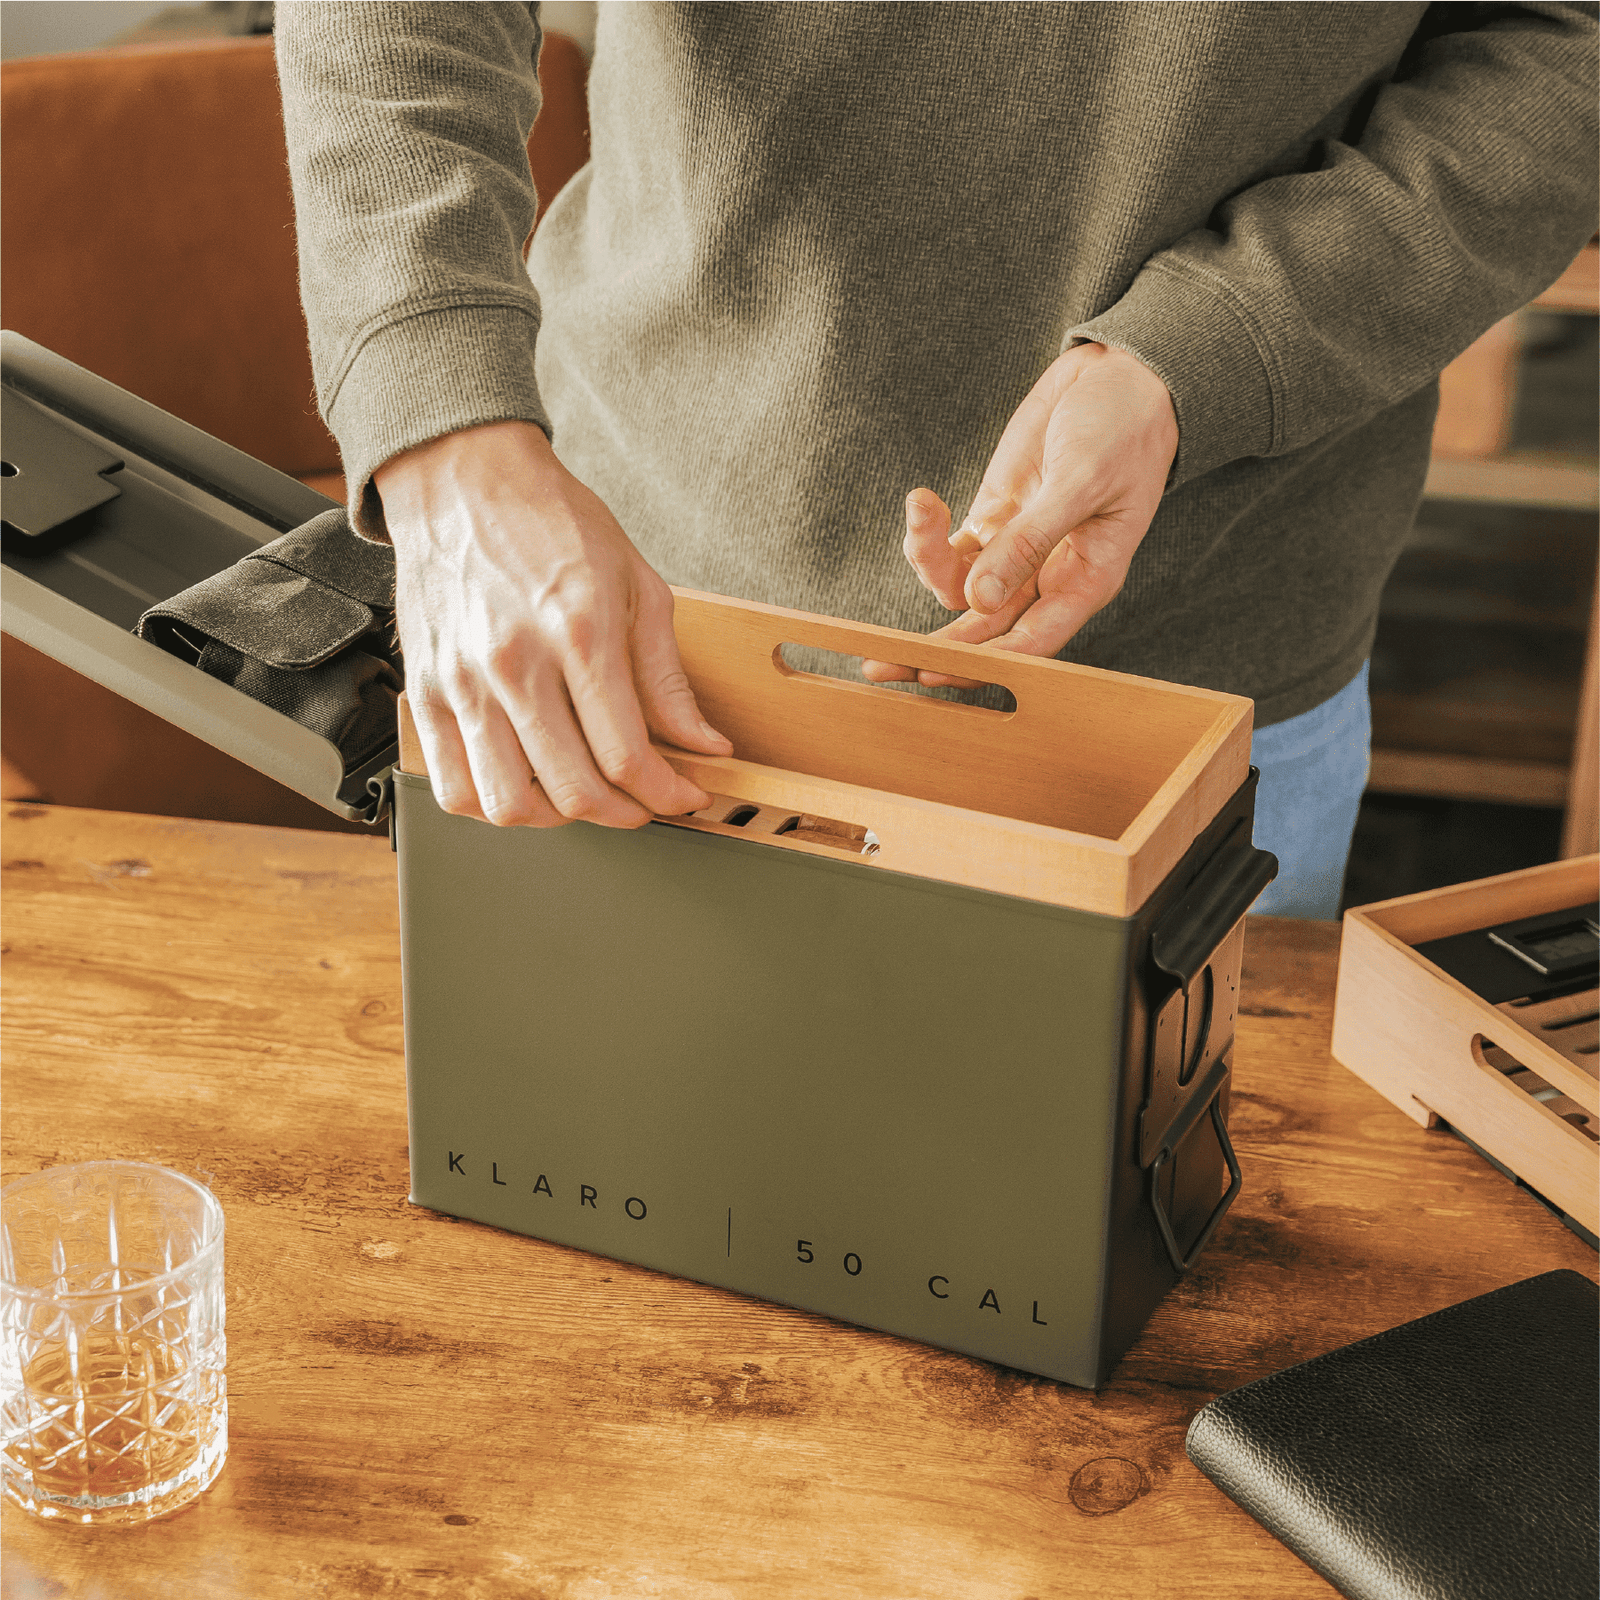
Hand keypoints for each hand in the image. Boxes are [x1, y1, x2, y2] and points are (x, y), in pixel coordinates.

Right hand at [375, 420, 731, 826]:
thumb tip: (703, 744)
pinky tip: (524, 784)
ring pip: (508, 804)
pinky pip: (451, 785)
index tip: (682, 794)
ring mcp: (462, 681)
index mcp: (579, 633)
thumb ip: (668, 678)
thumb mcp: (638, 585)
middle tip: (641, 802)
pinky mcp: (425, 690)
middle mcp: (515, 663)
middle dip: (623, 814)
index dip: (666, 792)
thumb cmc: (552, 522)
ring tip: (581, 796)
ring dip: (556, 819)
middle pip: (573, 791)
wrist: (464, 478)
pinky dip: (492, 805)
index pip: (627, 755)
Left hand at [862, 343, 1176, 688]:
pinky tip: (922, 502)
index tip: (933, 670)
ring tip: (921, 513)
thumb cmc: (1122, 431)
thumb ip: (1032, 540)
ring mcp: (1014, 551)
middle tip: (878, 665)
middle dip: (930, 649)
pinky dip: (927, 534)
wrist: (1118, 379)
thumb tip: (979, 600)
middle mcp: (1047, 578)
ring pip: (958, 590)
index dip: (982, 664)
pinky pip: (949, 550)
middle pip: (982, 632)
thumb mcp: (1082, 481)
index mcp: (1085, 582)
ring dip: (928, 565)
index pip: (1030, 642)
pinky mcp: (991, 520)